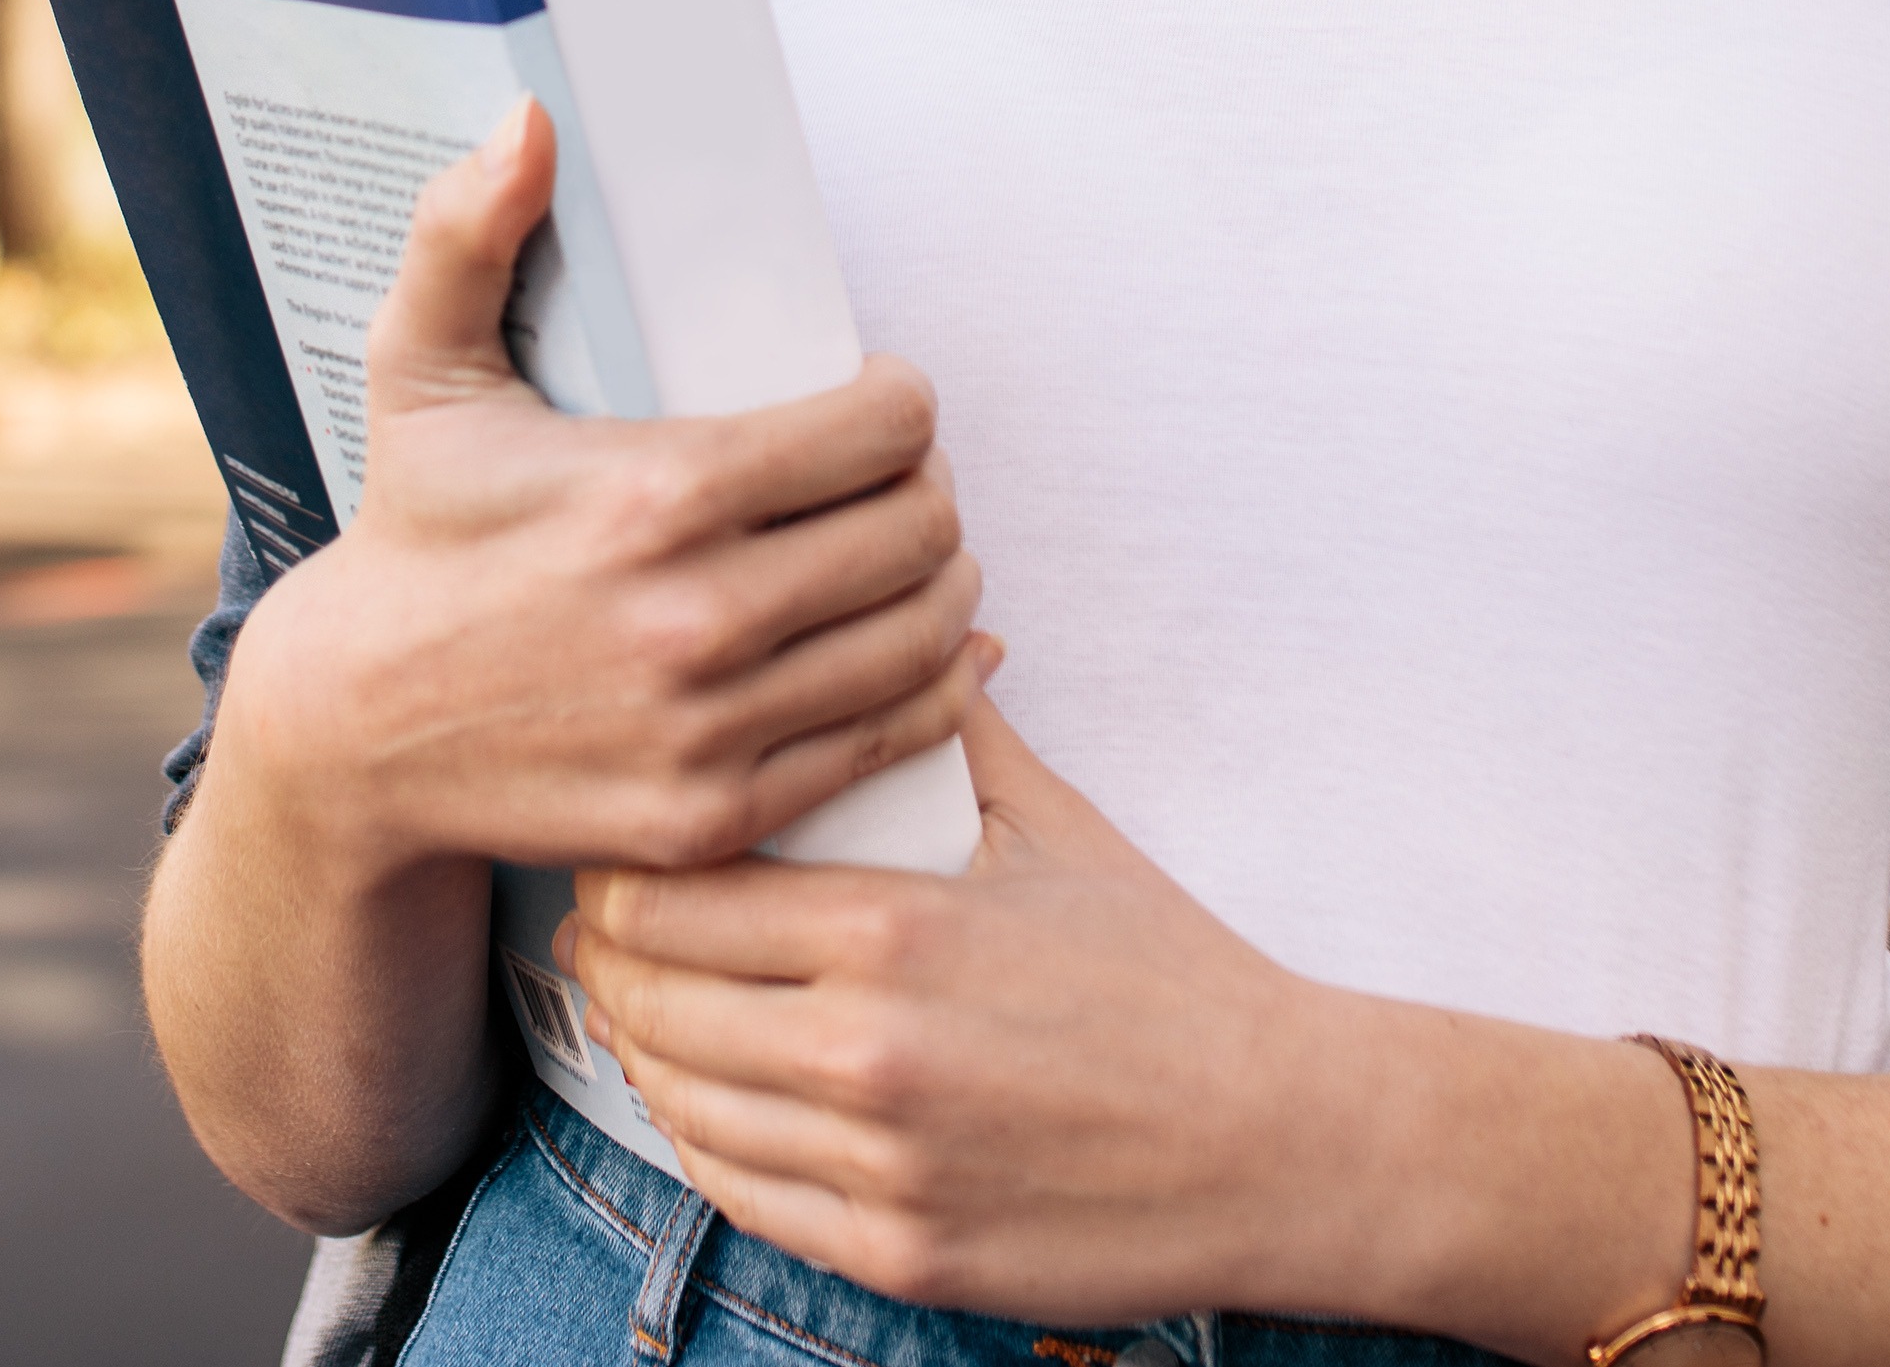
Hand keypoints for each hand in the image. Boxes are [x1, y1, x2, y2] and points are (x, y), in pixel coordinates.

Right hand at [218, 100, 983, 887]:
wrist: (352, 734)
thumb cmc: (414, 531)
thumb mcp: (423, 370)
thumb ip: (468, 232)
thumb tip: (530, 122)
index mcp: (652, 493)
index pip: (879, 430)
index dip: (902, 403)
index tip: (881, 399)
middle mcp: (694, 617)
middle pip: (919, 529)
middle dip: (927, 487)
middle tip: (900, 475)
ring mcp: (709, 728)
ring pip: (922, 635)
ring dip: (943, 582)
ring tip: (913, 551)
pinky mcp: (717, 813)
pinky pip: (889, 738)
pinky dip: (932, 688)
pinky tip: (930, 647)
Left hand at [561, 668, 1344, 1324]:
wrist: (1280, 1142)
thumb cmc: (1172, 979)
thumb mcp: (1055, 828)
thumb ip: (950, 728)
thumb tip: (906, 632)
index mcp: (892, 931)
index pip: (665, 895)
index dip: (617, 866)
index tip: (622, 845)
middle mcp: (866, 1055)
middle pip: (646, 998)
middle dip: (609, 953)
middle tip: (609, 921)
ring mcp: (876, 1170)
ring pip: (676, 1102)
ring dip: (644, 1048)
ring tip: (647, 1002)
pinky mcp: (898, 1257)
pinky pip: (738, 1195)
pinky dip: (703, 1139)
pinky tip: (710, 1095)